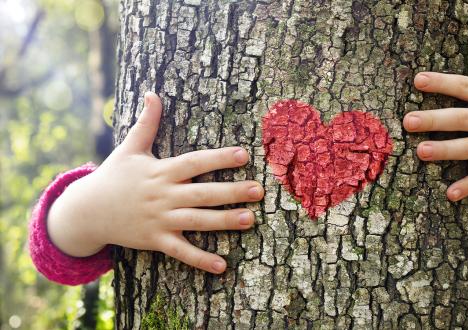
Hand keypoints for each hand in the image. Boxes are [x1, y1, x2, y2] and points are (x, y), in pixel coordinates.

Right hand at [47, 92, 263, 273]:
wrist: (86, 211)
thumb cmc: (112, 176)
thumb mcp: (129, 148)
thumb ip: (146, 123)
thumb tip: (153, 93)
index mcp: (161, 171)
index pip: (194, 163)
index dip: (218, 158)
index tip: (244, 154)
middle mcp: (163, 195)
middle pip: (203, 193)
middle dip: (232, 192)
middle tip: (259, 190)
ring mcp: (160, 220)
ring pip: (197, 221)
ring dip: (224, 221)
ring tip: (250, 220)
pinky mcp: (155, 241)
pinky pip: (181, 252)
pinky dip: (200, 260)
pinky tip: (222, 266)